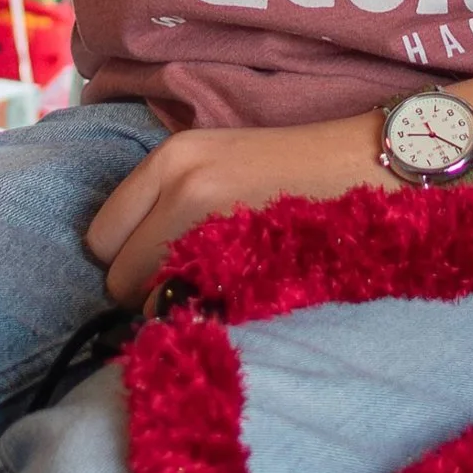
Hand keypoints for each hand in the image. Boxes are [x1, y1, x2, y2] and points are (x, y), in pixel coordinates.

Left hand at [85, 115, 393, 307]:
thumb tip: (129, 265)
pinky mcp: (241, 260)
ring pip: (145, 300)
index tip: (155, 264)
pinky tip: (232, 299)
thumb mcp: (220, 165)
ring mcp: (208, 221)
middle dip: (141, 289)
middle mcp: (178, 184)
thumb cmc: (299, 172)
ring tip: (215, 290)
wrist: (373, 168)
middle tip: (187, 284)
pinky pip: (187, 309)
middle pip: (114, 273)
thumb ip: (170, 203)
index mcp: (170, 158)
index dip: (124, 258)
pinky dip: (199, 314)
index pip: (99, 234)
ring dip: (169, 306)